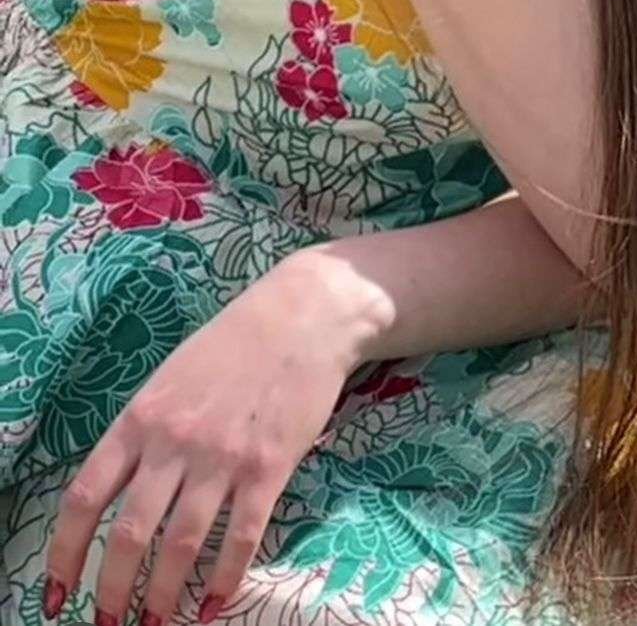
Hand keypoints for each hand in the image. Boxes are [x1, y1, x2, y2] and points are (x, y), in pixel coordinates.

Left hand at [41, 261, 363, 625]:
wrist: (304, 314)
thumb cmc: (234, 343)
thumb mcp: (171, 377)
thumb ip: (144, 431)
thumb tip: (119, 494)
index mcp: (141, 417)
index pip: (86, 497)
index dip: (66, 554)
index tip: (58, 593)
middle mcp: (174, 441)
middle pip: (130, 534)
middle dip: (112, 591)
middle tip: (108, 624)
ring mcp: (223, 456)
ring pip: (181, 545)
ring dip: (163, 596)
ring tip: (154, 624)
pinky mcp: (269, 467)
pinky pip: (241, 537)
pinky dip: (225, 580)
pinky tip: (213, 606)